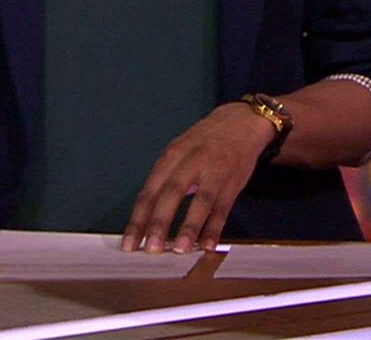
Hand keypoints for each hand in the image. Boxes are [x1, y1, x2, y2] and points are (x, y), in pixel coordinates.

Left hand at [121, 102, 274, 252]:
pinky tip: (209, 243)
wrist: (241, 121)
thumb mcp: (180, 149)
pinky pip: (224, 207)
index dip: (139, 218)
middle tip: (151, 248)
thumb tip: (148, 218)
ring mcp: (215, 171)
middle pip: (172, 193)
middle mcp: (192, 161)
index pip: (150, 190)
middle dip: (160, 222)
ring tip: (181, 249)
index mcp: (172, 155)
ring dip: (190, 226)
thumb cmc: (205, 140)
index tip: (130, 243)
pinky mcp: (233, 181)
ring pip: (201, 201)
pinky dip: (216, 226)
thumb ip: (166, 179)